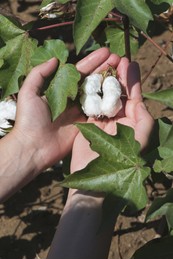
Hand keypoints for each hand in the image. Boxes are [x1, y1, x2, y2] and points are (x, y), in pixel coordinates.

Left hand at [0, 48, 120, 201]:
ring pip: (98, 94)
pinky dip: (109, 103)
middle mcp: (72, 99)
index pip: (79, 72)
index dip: (93, 62)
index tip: (106, 52)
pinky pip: (100, 112)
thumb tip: (56, 59)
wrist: (33, 148)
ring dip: (110, 83)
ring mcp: (80, 112)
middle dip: (105, 69)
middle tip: (119, 58)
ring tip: (123, 71)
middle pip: (92, 81)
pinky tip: (120, 93)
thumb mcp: (28, 93)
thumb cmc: (29, 120)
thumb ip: (39, 74)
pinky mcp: (86, 125)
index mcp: (60, 89)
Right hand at [70, 57, 153, 172]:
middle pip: (120, 94)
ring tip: (104, 64)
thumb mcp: (140, 141)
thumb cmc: (119, 163)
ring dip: (105, 80)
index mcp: (133, 125)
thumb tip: (139, 102)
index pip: (134, 98)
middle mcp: (119, 122)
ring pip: (106, 96)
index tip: (130, 63)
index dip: (133, 81)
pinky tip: (91, 79)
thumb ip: (145, 120)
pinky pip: (91, 104)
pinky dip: (91, 91)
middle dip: (119, 76)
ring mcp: (103, 122)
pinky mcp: (88, 124)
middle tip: (117, 58)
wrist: (92, 181)